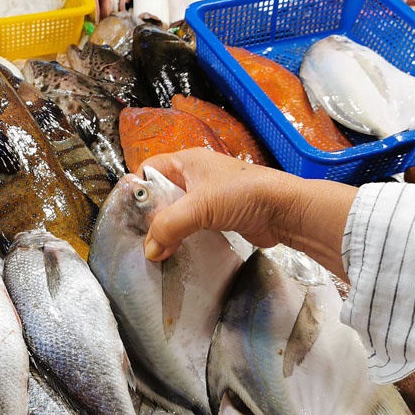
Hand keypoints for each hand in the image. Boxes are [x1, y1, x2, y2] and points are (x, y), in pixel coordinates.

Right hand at [141, 148, 356, 279]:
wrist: (285, 211)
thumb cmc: (243, 195)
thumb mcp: (199, 207)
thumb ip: (169, 227)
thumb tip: (149, 251)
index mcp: (186, 162)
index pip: (149, 170)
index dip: (138, 189)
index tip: (128, 215)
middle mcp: (195, 176)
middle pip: (161, 194)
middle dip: (151, 216)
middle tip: (141, 238)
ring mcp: (208, 197)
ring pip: (176, 212)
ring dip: (168, 230)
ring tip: (157, 250)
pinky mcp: (219, 216)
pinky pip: (192, 226)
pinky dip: (183, 238)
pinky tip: (177, 252)